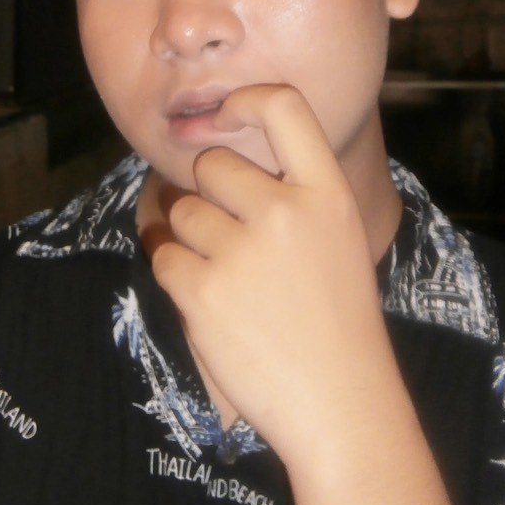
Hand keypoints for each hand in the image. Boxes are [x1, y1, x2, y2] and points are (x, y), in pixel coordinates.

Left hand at [150, 84, 391, 466]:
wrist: (341, 404)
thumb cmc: (339, 323)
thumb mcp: (341, 239)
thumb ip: (298, 194)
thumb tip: (231, 157)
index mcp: (327, 194)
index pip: (284, 107)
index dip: (245, 100)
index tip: (227, 116)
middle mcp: (285, 212)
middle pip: (211, 165)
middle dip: (209, 197)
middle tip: (232, 241)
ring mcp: (241, 252)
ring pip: (182, 213)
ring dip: (191, 240)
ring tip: (230, 281)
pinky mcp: (203, 291)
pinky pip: (163, 256)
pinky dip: (176, 275)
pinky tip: (209, 301)